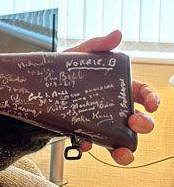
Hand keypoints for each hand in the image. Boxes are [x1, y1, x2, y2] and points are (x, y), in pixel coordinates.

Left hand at [65, 29, 159, 164]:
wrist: (33, 88)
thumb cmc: (62, 70)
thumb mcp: (77, 55)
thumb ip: (97, 45)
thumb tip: (117, 34)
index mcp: (117, 87)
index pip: (143, 93)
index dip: (152, 99)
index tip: (151, 105)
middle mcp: (113, 107)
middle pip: (138, 119)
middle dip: (143, 124)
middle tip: (135, 123)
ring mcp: (100, 122)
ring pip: (121, 140)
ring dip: (126, 149)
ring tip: (122, 152)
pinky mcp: (83, 132)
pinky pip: (92, 144)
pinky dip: (91, 145)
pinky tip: (85, 143)